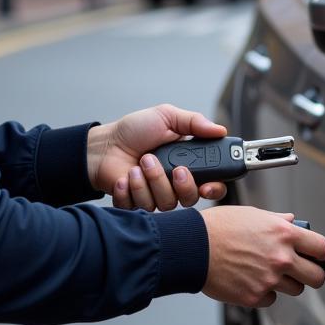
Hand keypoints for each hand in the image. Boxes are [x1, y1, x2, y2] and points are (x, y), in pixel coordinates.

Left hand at [87, 104, 228, 210]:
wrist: (104, 144)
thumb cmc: (134, 130)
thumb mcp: (166, 116)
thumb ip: (194, 122)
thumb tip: (220, 129)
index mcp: (186, 164)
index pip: (211, 184)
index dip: (214, 189)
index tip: (206, 185)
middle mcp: (173, 184)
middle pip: (189, 199)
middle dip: (178, 184)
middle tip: (169, 167)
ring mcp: (155, 197)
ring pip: (164, 204)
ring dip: (149, 182)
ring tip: (138, 164)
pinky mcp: (135, 206)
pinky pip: (139, 208)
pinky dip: (130, 191)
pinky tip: (124, 177)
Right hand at [200, 207, 324, 307]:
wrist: (192, 247)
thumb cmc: (218, 227)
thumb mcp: (252, 214)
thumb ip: (277, 221)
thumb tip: (293, 222)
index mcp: (283, 234)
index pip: (321, 248)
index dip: (321, 253)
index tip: (318, 255)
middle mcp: (281, 258)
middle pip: (317, 277)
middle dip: (312, 274)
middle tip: (301, 270)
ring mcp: (269, 280)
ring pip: (294, 290)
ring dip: (285, 282)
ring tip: (265, 270)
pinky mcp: (254, 297)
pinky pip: (271, 299)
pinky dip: (264, 292)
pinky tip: (249, 278)